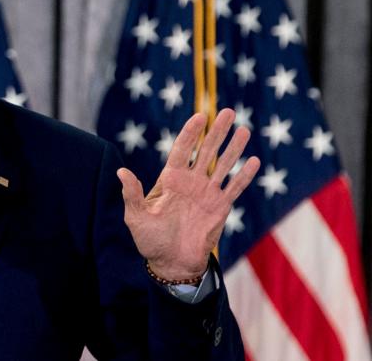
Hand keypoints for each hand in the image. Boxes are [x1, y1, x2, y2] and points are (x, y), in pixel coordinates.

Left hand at [116, 108, 259, 280]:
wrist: (171, 263)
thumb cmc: (150, 240)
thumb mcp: (136, 217)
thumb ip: (132, 195)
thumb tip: (121, 172)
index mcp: (170, 180)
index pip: (182, 150)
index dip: (190, 133)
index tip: (200, 116)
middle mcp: (191, 182)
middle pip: (206, 151)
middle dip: (216, 132)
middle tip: (227, 112)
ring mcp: (207, 194)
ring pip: (223, 165)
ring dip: (234, 148)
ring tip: (244, 130)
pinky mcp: (220, 208)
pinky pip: (234, 188)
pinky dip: (244, 176)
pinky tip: (254, 161)